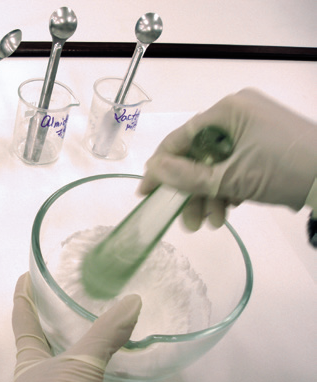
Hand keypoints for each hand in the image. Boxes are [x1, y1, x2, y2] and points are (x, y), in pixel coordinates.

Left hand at [0, 273, 140, 381]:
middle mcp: (41, 381)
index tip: (27, 277)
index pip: (25, 319)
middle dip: (85, 350)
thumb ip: (106, 335)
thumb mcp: (79, 365)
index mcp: (32, 358)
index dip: (25, 297)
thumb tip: (132, 302)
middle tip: (104, 338)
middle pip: (62, 356)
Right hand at [139, 88, 316, 229]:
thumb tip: (151, 170)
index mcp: (228, 110)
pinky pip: (234, 163)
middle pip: (199, 155)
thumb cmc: (283, 170)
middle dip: (193, 191)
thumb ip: (186, 177)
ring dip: (210, 195)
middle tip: (185, 220)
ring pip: (217, 164)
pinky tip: (226, 211)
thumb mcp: (230, 178)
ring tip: (210, 223)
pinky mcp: (265, 143)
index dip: (161, 167)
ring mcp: (254, 127)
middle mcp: (238, 113)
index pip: (181, 138)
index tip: (146, 191)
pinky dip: (228, 187)